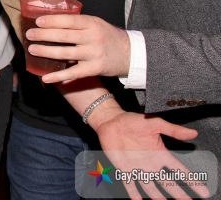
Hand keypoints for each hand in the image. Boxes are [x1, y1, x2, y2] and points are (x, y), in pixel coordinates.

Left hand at [25, 14, 130, 82]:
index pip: (69, 20)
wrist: (131, 53)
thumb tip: (50, 20)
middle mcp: (93, 37)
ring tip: (32, 50)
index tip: (37, 22)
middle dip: (44, 35)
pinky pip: (73, 73)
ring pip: (65, 53)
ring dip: (46, 52)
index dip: (52, 20)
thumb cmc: (107, 36)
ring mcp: (94, 54)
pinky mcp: (95, 69)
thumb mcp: (95, 24)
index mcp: (92, 23)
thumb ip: (77, 23)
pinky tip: (45, 77)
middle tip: (29, 35)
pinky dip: (58, 76)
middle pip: (64, 36)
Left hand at [94, 110, 208, 198]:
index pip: (179, 170)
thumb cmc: (132, 121)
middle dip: (179, 194)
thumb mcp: (154, 123)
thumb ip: (172, 130)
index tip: (203, 191)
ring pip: (151, 188)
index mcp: (160, 154)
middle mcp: (151, 164)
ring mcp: (138, 168)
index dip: (192, 181)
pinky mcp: (124, 169)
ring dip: (158, 197)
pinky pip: (130, 185)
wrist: (111, 121)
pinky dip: (134, 194)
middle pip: (167, 183)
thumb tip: (192, 133)